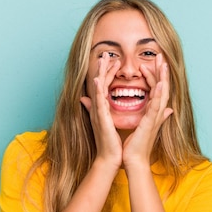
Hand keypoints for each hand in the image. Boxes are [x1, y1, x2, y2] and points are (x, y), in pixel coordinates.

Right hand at [80, 53, 122, 169]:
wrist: (111, 158)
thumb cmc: (114, 144)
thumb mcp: (114, 125)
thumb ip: (114, 115)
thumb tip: (115, 110)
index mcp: (104, 109)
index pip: (107, 87)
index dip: (110, 73)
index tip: (114, 61)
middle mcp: (99, 109)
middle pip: (100, 83)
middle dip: (103, 68)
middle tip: (106, 53)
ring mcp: (99, 113)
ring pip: (98, 88)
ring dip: (101, 73)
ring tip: (103, 59)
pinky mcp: (100, 119)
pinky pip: (98, 102)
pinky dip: (97, 90)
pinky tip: (96, 79)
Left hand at [122, 53, 172, 168]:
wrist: (133, 160)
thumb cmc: (135, 146)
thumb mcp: (141, 126)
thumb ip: (150, 116)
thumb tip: (167, 110)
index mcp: (152, 113)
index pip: (155, 90)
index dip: (155, 75)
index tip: (152, 62)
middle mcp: (156, 113)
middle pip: (161, 88)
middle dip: (161, 71)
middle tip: (161, 55)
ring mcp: (155, 117)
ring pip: (161, 93)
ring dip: (163, 77)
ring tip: (163, 62)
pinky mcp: (150, 123)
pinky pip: (156, 106)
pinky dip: (160, 94)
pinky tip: (162, 82)